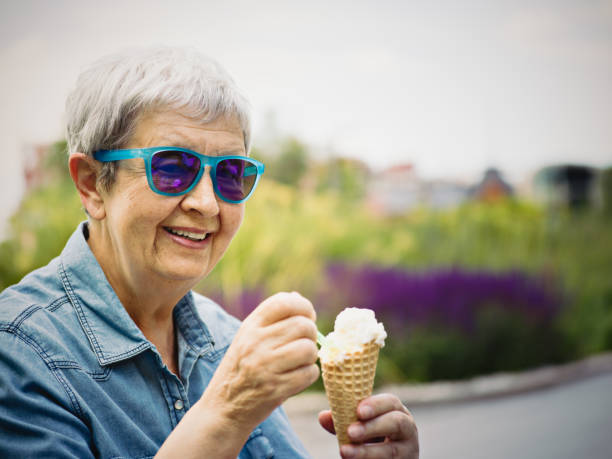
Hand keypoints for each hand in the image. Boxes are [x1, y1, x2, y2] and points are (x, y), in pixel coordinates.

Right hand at [200, 292, 319, 431]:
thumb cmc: (240, 369)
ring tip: (299, 361)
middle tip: (304, 343)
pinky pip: (309, 373)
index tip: (307, 316)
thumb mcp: (247, 337)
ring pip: (309, 349)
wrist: (223, 408)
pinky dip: (309, 375)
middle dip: (311, 334)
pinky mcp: (276, 389)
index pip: (283, 302)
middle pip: (303, 325)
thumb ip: (271, 318)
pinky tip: (297, 377)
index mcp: (250, 326)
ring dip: (311, 356)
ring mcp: (265, 366)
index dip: (303, 306)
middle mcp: (256, 343)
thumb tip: (297, 297)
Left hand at [318, 393, 418, 457]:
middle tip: (350, 432)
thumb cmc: (373, 437)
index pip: (390, 402)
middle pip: (396, 423)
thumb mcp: (362, 426)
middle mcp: (407, 429)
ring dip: (366, 452)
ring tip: (344, 452)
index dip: (375, 405)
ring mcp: (408, 450)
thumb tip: (323, 417)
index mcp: (396, 411)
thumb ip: (344, 420)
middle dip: (372, 427)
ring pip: (390, 450)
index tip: (358, 411)